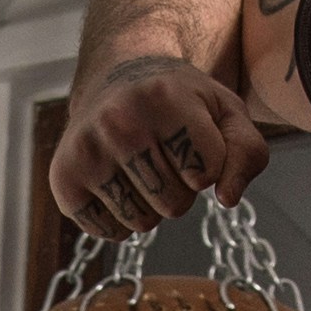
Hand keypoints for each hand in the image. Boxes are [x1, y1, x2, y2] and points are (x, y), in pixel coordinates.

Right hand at [51, 52, 267, 241]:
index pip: (207, 174)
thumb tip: (227, 199)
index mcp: (163, 98)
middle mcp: (117, 121)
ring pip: (141, 223)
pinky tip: (117, 182)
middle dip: (179, 189)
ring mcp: (85, 151)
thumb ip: (247, 152)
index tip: (194, 140)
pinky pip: (109, 233)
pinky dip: (119, 219)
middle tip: (164, 155)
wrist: (117, 78)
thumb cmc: (180, 100)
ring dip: (150, 205)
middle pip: (174, 205)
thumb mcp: (225, 112)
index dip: (209, 166)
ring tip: (140, 167)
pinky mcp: (63, 178)